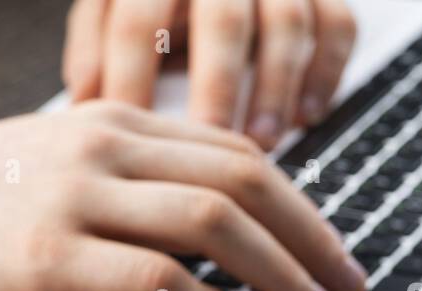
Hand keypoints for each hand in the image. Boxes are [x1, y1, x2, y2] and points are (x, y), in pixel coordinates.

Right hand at [0, 103, 366, 290]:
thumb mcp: (57, 165)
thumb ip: (129, 180)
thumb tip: (208, 224)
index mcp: (114, 122)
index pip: (236, 151)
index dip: (300, 205)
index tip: (330, 248)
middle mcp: (105, 147)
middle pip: (243, 182)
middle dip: (310, 240)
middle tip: (345, 288)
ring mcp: (77, 198)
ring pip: (213, 222)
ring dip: (278, 275)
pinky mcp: (49, 256)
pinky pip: (157, 279)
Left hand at [63, 0, 357, 148]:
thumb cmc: (148, 14)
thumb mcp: (106, 15)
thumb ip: (93, 52)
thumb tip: (84, 110)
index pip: (136, 19)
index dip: (130, 79)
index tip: (125, 143)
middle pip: (221, 19)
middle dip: (215, 87)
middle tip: (208, 145)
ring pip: (287, 22)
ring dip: (276, 87)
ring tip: (262, 144)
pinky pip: (337, 23)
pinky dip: (326, 71)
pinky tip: (309, 118)